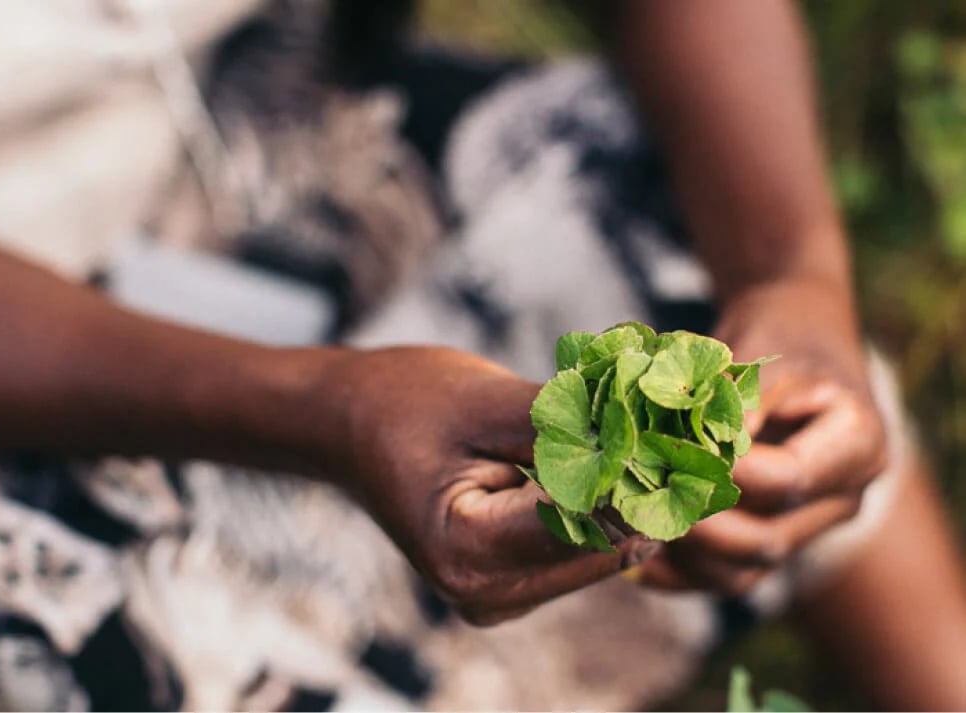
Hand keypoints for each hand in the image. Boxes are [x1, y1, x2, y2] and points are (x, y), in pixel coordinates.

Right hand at [317, 346, 655, 623]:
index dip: (645, 473)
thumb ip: (572, 430)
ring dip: (629, 491)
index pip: (593, 524)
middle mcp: (488, 594)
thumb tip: (657, 443)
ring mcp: (500, 596)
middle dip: (646, 483)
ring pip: (608, 549)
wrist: (351, 425)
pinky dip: (604, 501)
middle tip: (673, 417)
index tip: (679, 421)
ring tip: (635, 427)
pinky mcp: (513, 582)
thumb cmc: (406, 402)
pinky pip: (584, 546)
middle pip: (611, 547)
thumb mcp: (488, 403)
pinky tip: (603, 453)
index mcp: (470, 555)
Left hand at [640, 278, 888, 593]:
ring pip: (743, 572)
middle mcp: (841, 499)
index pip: (788, 479)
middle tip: (640, 490)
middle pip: (768, 540)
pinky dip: (675, 573)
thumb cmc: (777, 342)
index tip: (674, 451)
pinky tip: (632, 557)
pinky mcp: (767, 541)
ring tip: (631, 518)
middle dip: (696, 521)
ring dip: (681, 552)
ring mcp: (805, 529)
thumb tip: (699, 451)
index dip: (726, 472)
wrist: (791, 345)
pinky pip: (722, 578)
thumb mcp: (764, 357)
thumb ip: (736, 402)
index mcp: (858, 446)